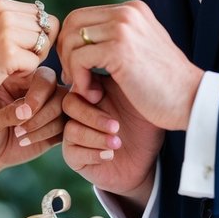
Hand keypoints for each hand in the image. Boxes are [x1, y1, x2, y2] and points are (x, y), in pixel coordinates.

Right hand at [0, 0, 58, 113]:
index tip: (16, 49)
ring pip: (43, 46)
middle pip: (47, 30)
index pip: (42, 15)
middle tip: (12, 61)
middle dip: (36, 49)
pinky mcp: (8, 53)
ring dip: (31, 61)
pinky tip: (2, 75)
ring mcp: (5, 31)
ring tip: (6, 67)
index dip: (36, 36)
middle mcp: (3, 12)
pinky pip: (35, 64)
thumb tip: (48, 22)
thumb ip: (12, 22)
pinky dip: (23, 74)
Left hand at [0, 67, 64, 173]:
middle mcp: (38, 91)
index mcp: (20, 79)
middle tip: (20, 128)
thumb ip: (6, 113)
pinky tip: (26, 143)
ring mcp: (48, 109)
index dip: (39, 93)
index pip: (43, 76)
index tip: (25, 112)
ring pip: (64, 111)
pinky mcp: (54, 129)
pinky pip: (64, 128)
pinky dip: (48, 136)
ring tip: (20, 136)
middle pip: (59, 92)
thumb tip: (28, 111)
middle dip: (43, 112)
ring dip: (45, 126)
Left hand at [58, 0, 201, 130]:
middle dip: (66, 53)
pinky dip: (80, 81)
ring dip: (74, 70)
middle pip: (72, 23)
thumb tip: (78, 40)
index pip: (83, 16)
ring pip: (72, 40)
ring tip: (90, 92)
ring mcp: (123, 28)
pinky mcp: (119, 49)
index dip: (71, 43)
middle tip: (76, 80)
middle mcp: (127, 12)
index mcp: (132, 10)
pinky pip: (79, 59)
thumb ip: (116, 39)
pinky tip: (95, 96)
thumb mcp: (140, 50)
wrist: (192, 100)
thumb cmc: (165, 85)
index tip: (77, 70)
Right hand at [62, 79, 161, 210]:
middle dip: (93, 117)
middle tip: (116, 126)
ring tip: (117, 143)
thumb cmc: (145, 125)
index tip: (105, 97)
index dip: (88, 89)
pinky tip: (110, 155)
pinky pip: (72, 153)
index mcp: (91, 91)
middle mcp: (79, 111)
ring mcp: (74, 134)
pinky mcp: (74, 157)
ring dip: (96, 138)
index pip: (78, 83)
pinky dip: (93, 154)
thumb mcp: (139, 98)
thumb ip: (123, 77)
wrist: (149, 159)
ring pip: (71, 130)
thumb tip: (113, 58)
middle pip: (69, 105)